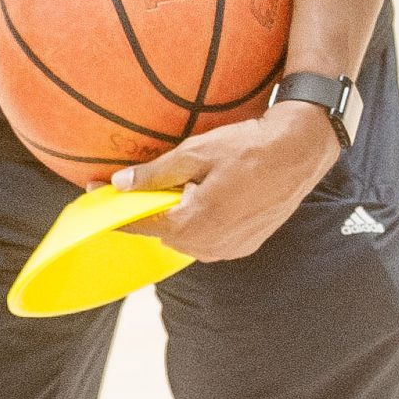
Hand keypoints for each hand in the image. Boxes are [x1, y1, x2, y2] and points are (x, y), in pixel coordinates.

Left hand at [113, 102, 338, 261]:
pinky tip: (208, 199)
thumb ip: (154, 174)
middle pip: (164, 234)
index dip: (118, 210)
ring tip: (185, 188)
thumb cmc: (248, 149)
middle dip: (152, 212)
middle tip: (146, 184)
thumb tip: (119, 184)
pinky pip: (210, 240)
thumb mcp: (194, 154)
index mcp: (192, 225)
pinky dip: (201, 223)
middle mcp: (209, 246)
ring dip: (179, 218)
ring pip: (187, 239)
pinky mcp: (245, 246)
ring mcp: (229, 250)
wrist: (300, 151)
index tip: (99, 193)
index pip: (141, 225)